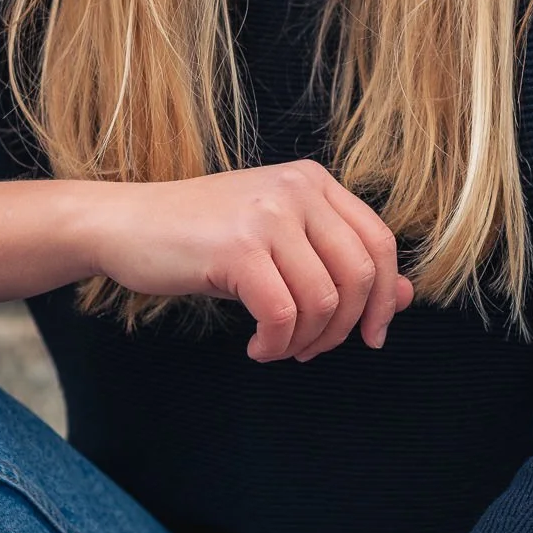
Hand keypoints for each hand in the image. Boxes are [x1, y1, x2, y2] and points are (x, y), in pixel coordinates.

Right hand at [87, 161, 414, 361]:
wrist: (125, 224)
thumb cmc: (201, 237)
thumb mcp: (279, 241)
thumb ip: (339, 262)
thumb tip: (406, 298)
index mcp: (313, 181)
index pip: (379, 243)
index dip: (385, 297)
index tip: (372, 335)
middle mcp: (297, 190)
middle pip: (359, 275)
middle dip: (345, 328)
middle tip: (313, 351)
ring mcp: (268, 216)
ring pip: (323, 301)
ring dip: (306, 342)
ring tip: (278, 348)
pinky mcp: (238, 249)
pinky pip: (283, 315)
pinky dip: (276, 344)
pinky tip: (257, 347)